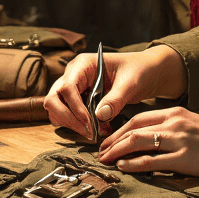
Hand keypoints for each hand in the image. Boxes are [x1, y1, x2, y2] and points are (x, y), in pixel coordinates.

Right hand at [44, 46, 186, 140]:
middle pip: (53, 99)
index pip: (67, 87)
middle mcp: (73, 75)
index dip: (75, 107)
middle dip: (68, 119)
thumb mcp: (130, 83)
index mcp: (82, 64)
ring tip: (96, 132)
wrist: (145, 72)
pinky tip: (98, 129)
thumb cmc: (138, 70)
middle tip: (88, 132)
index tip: (90, 122)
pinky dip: (78, 126)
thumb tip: (99, 116)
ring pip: (56, 110)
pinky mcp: (77, 100)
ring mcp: (73, 88)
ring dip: (72, 124)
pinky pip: (68, 116)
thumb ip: (115, 99)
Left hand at [97, 107, 198, 179]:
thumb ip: (175, 130)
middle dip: (112, 140)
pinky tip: (123, 167)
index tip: (108, 140)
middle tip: (100, 152)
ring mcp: (179, 140)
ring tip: (105, 160)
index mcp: (177, 113)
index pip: (138, 117)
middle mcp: (175, 122)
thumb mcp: (196, 126)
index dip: (118, 129)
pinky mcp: (185, 159)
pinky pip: (152, 160)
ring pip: (137, 141)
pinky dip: (133, 163)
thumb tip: (154, 142)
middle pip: (132, 127)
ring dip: (117, 151)